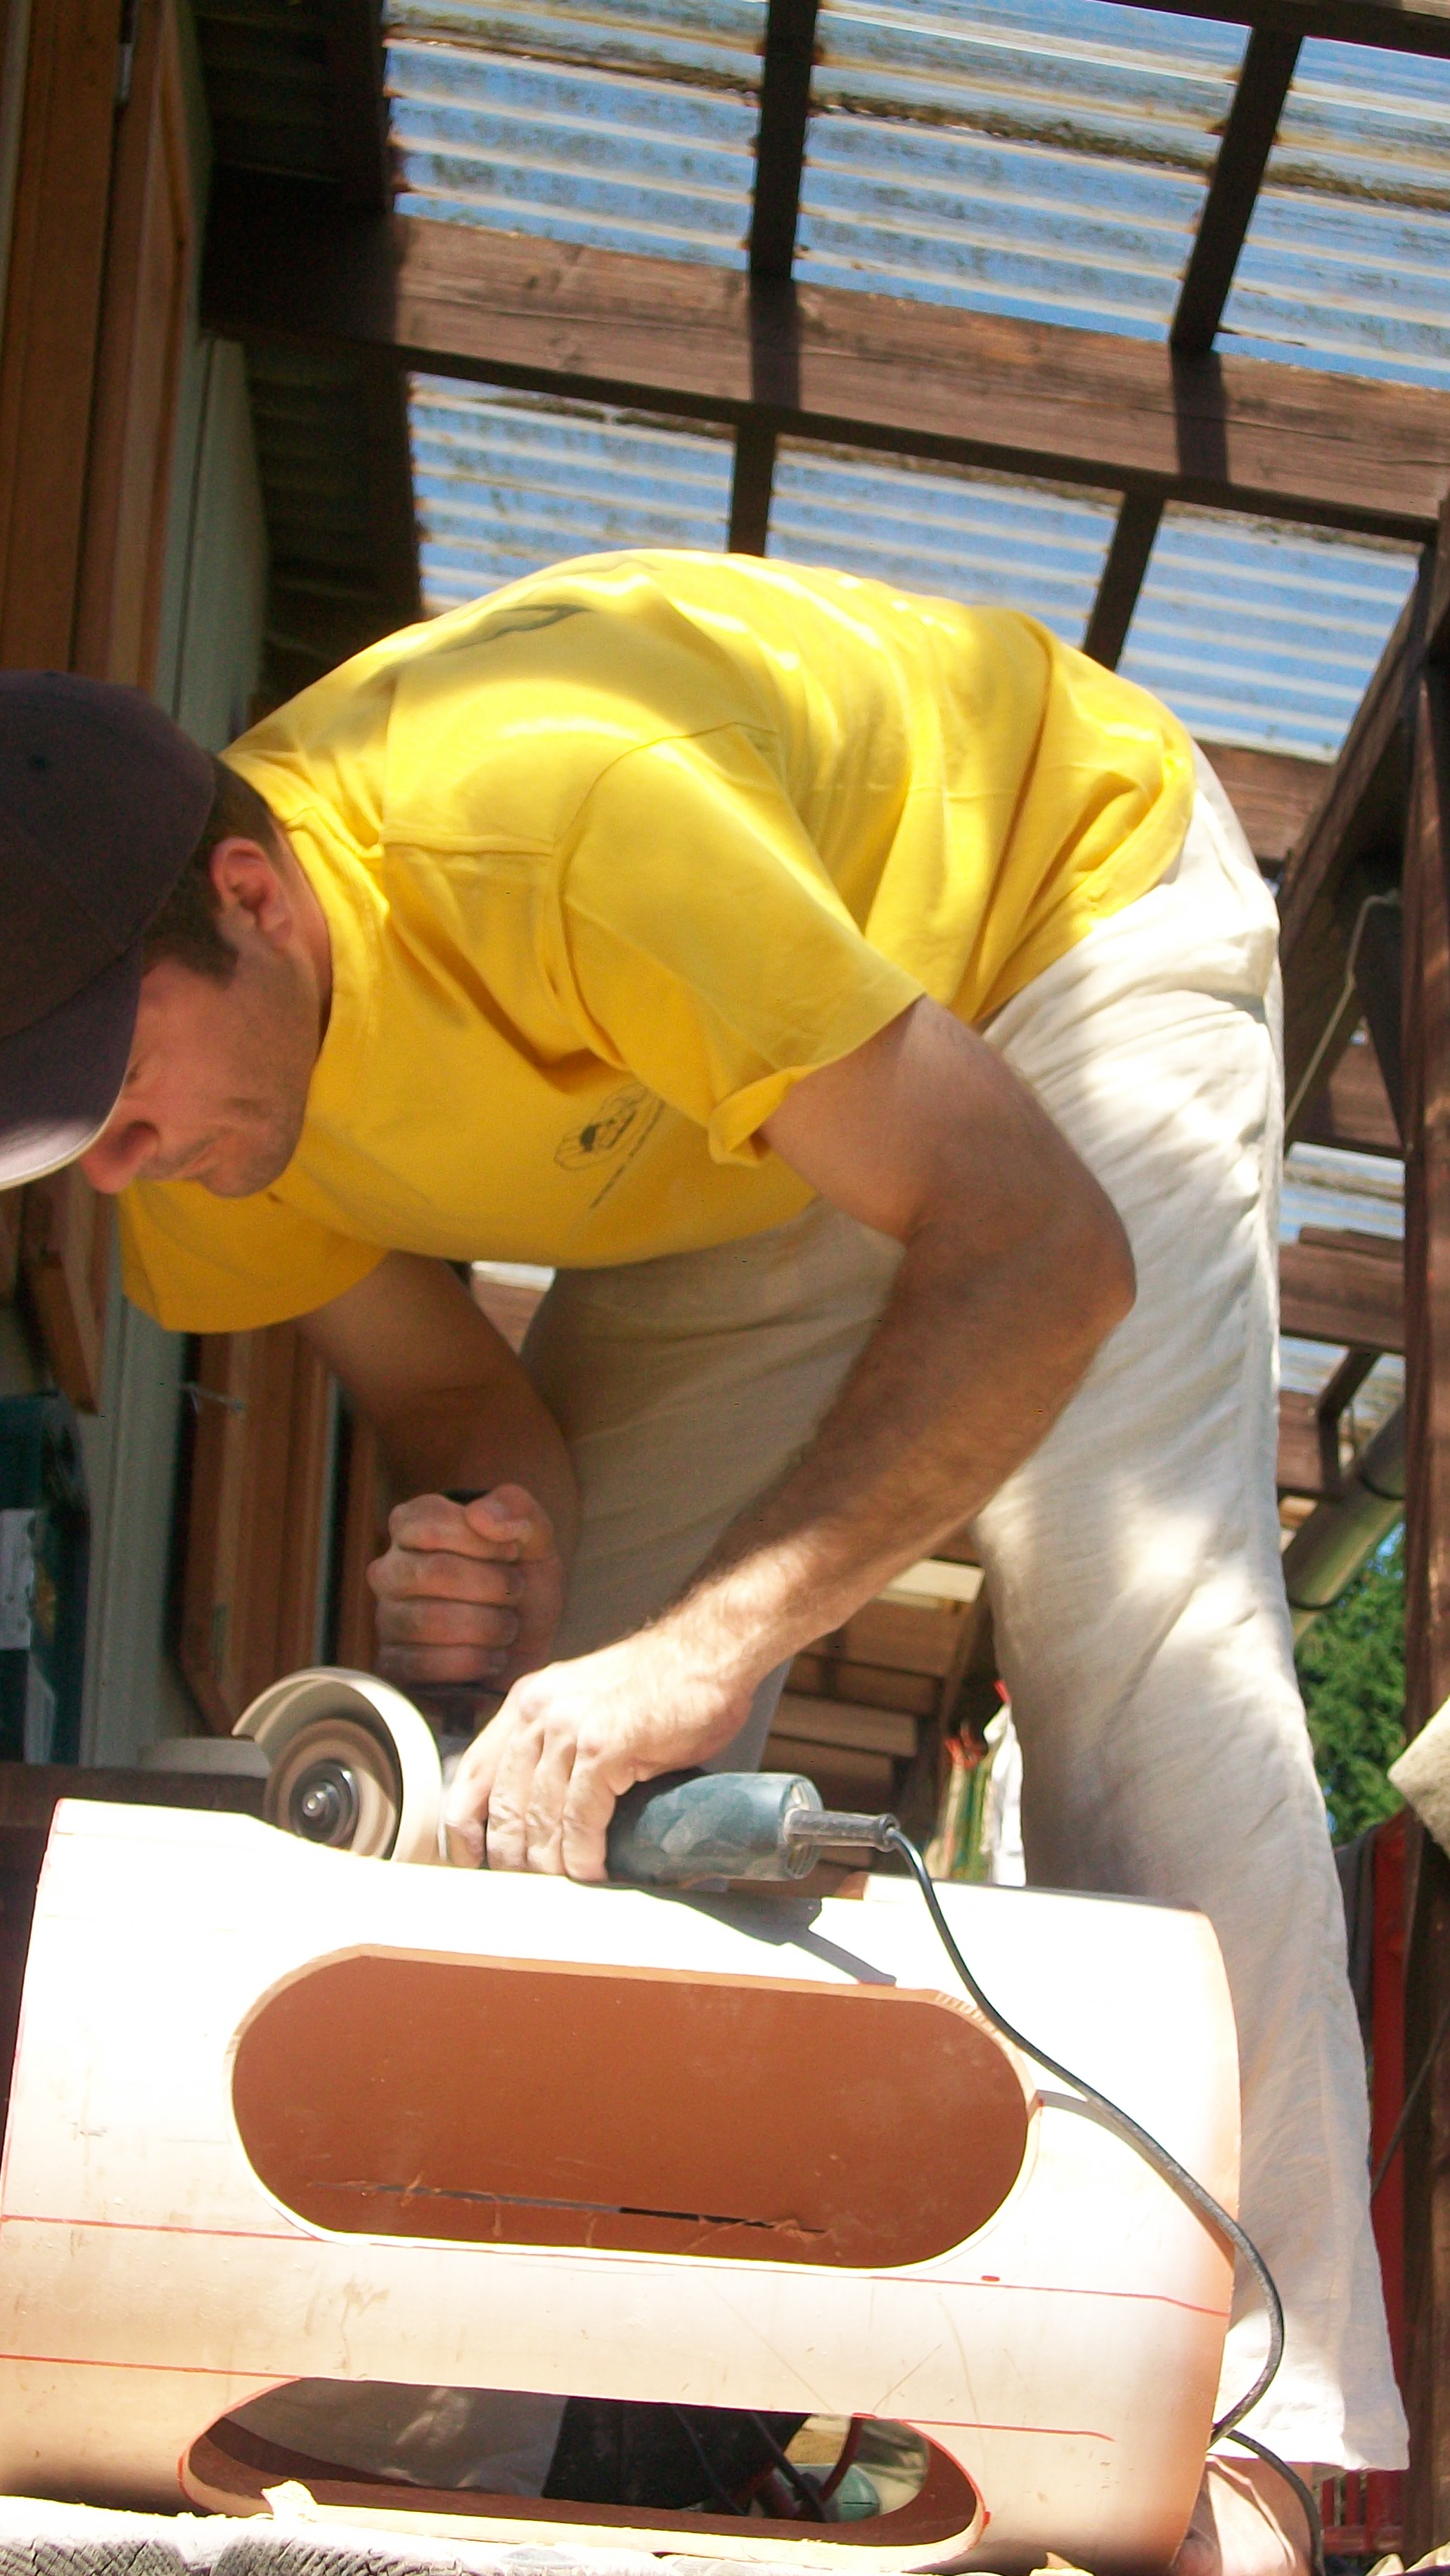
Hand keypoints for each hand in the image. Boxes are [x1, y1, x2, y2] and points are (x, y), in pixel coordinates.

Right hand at [368, 1484, 564, 1694]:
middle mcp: (389, 1569)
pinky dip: (473, 1662)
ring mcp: (387, 1618)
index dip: (480, 1541)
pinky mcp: (393, 1664)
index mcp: (412, 1526)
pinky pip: (424, 1664)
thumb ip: (515, 1510)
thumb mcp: (534, 1538)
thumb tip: (479, 1515)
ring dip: (489, 1626)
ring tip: (507, 1625)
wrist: (528, 1643)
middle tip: (517, 1591)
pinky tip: (493, 1656)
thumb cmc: (522, 1579)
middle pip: (433, 1573)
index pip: (427, 1523)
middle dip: (493, 1585)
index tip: (512, 1551)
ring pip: (429, 1621)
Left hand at [442, 1625, 759, 1880]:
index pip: (471, 1775)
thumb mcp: (587, 1704)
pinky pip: (581, 1820)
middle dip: (509, 1859)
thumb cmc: (661, 1683)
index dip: (464, 1827)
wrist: (709, 1649)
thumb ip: (557, 1743)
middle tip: (525, 1889)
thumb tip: (543, 1807)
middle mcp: (537, 1712)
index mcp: (527, 1702)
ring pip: (539, 1819)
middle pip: (501, 1806)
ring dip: (549, 1865)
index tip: (471, 1861)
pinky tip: (592, 1872)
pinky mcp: (605, 1747)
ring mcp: (569, 1728)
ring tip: (562, 1890)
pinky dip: (583, 1856)